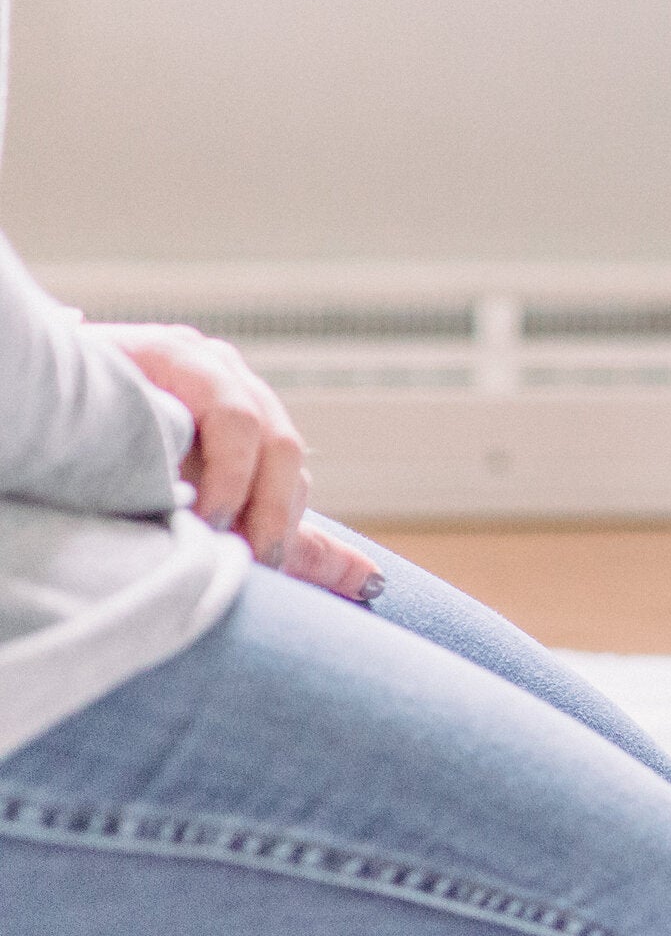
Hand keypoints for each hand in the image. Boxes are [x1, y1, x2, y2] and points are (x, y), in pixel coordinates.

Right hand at [88, 322, 380, 602]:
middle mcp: (237, 391)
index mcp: (248, 429)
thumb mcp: (204, 513)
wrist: (32, 416)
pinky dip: (225, 466)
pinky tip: (198, 502)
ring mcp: (209, 366)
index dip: (284, 533)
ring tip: (214, 537)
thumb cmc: (109, 470)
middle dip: (274, 520)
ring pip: (267, 438)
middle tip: (246, 568)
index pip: (292, 483)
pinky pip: (231, 412)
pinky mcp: (177, 353)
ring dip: (248, 498)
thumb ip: (289, 543)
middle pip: (289, 461)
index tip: (263, 577)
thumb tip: (371, 583)